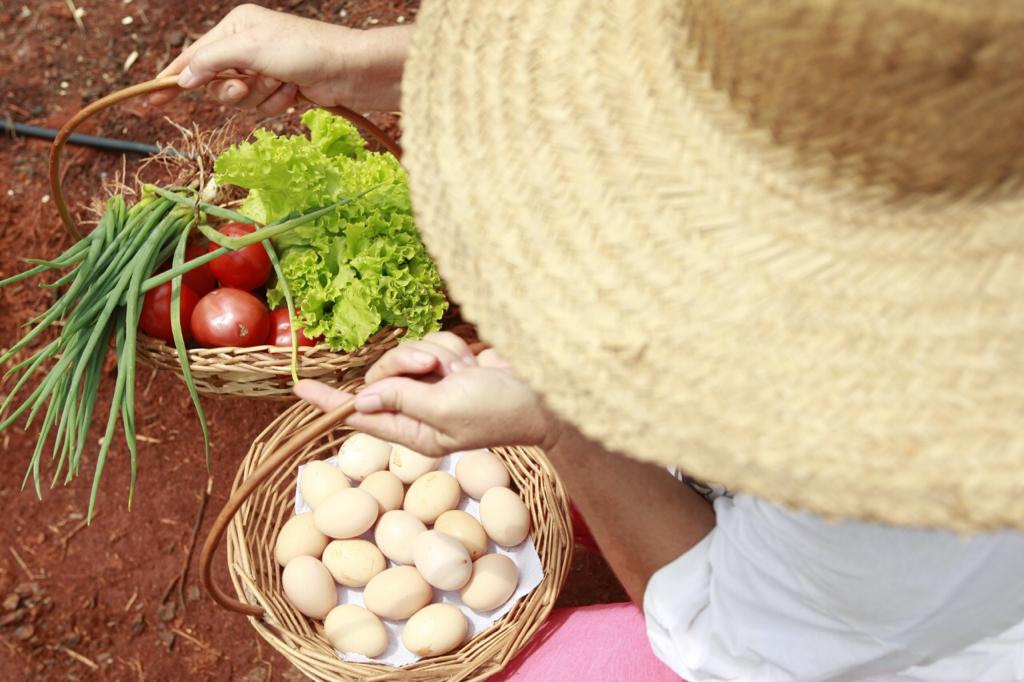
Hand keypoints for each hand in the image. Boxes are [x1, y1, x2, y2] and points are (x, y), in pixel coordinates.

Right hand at [150, 5, 409, 112]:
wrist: (349, 71)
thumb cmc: (303, 51)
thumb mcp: (250, 50)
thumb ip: (211, 62)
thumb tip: (182, 79)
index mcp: (235, 27)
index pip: (193, 55)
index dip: (172, 78)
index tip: (149, 99)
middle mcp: (247, 46)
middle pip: (215, 83)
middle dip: (233, 90)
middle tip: (249, 87)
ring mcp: (264, 69)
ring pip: (239, 100)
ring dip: (260, 98)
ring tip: (281, 85)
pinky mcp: (280, 88)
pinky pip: (262, 108)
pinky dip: (276, 104)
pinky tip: (294, 93)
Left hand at [294, 332, 561, 456]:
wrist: (543, 393)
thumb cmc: (498, 410)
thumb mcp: (445, 409)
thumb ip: (402, 400)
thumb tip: (362, 399)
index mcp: (414, 432)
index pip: (361, 416)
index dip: (330, 402)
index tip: (300, 388)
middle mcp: (420, 409)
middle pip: (382, 375)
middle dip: (404, 364)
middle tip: (432, 369)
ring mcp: (436, 386)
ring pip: (408, 355)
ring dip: (435, 355)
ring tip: (461, 371)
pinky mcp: (452, 367)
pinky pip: (433, 344)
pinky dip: (451, 349)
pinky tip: (472, 364)